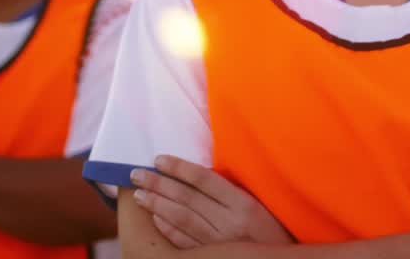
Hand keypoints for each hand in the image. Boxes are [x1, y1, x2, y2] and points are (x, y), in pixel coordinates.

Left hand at [131, 155, 292, 248]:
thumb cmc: (272, 230)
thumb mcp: (258, 205)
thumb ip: (232, 192)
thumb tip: (197, 175)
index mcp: (243, 204)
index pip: (204, 179)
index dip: (179, 168)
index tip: (159, 159)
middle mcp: (229, 222)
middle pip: (187, 198)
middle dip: (159, 184)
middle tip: (137, 174)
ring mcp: (219, 243)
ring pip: (182, 219)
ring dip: (158, 205)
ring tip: (139, 195)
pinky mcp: (212, 256)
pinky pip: (185, 242)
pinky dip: (168, 230)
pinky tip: (156, 218)